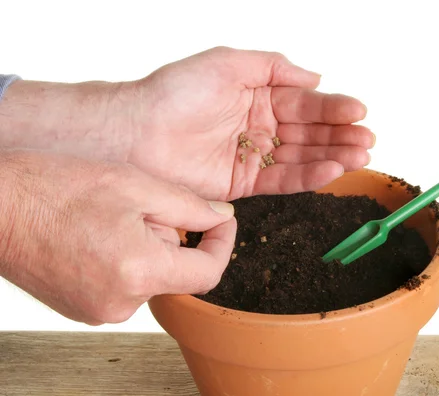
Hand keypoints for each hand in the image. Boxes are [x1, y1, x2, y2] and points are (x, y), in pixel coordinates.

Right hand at [0, 150, 235, 324]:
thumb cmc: (56, 190)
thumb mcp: (135, 185)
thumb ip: (189, 206)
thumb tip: (222, 217)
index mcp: (140, 272)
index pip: (208, 273)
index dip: (223, 245)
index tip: (222, 222)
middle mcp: (122, 303)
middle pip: (175, 272)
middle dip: (172, 237)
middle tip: (140, 205)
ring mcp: (99, 311)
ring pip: (149, 277)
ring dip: (147, 248)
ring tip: (111, 218)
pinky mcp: (83, 309)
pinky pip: (124, 285)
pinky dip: (125, 260)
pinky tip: (98, 234)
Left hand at [127, 46, 374, 199]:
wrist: (136, 133)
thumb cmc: (175, 92)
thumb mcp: (226, 62)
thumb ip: (273, 67)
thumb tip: (315, 76)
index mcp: (258, 96)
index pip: (304, 103)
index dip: (333, 107)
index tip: (360, 111)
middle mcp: (260, 126)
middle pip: (310, 132)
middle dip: (341, 135)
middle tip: (368, 140)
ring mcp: (253, 155)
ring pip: (302, 157)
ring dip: (334, 156)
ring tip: (361, 156)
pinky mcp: (244, 183)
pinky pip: (283, 180)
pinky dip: (309, 177)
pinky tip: (332, 171)